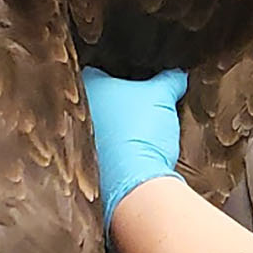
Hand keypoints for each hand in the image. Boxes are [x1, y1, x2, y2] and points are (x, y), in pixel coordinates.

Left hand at [82, 68, 186, 229]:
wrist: (135, 184)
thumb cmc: (140, 133)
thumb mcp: (162, 96)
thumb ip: (169, 80)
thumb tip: (177, 74)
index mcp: (87, 87)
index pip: (97, 68)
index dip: (115, 69)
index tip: (130, 74)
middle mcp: (75, 111)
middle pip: (95, 96)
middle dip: (113, 98)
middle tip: (134, 98)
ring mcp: (77, 140)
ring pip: (97, 123)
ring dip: (112, 124)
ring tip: (135, 125)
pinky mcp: (85, 165)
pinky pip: (99, 148)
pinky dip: (113, 147)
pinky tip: (131, 148)